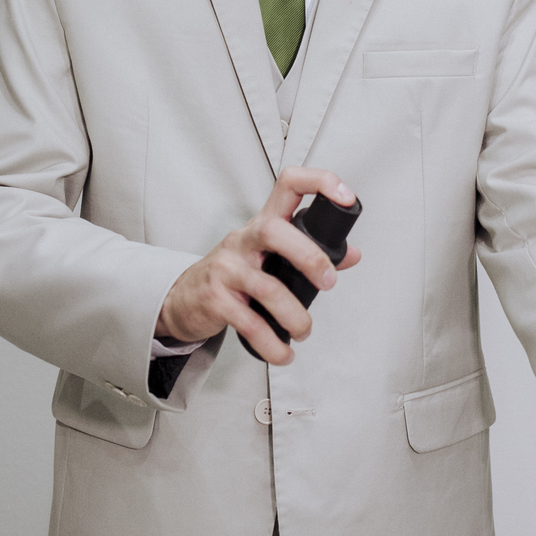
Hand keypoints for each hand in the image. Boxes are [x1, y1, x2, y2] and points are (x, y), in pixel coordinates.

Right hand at [155, 169, 361, 365]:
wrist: (183, 298)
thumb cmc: (234, 273)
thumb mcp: (269, 255)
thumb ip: (310, 251)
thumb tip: (352, 255)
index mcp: (262, 224)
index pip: (289, 183)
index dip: (320, 182)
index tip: (345, 198)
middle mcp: (243, 240)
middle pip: (273, 231)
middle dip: (309, 256)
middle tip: (328, 282)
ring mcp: (226, 268)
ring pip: (266, 287)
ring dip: (295, 315)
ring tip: (304, 330)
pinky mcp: (215, 299)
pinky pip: (249, 324)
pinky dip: (272, 344)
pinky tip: (283, 352)